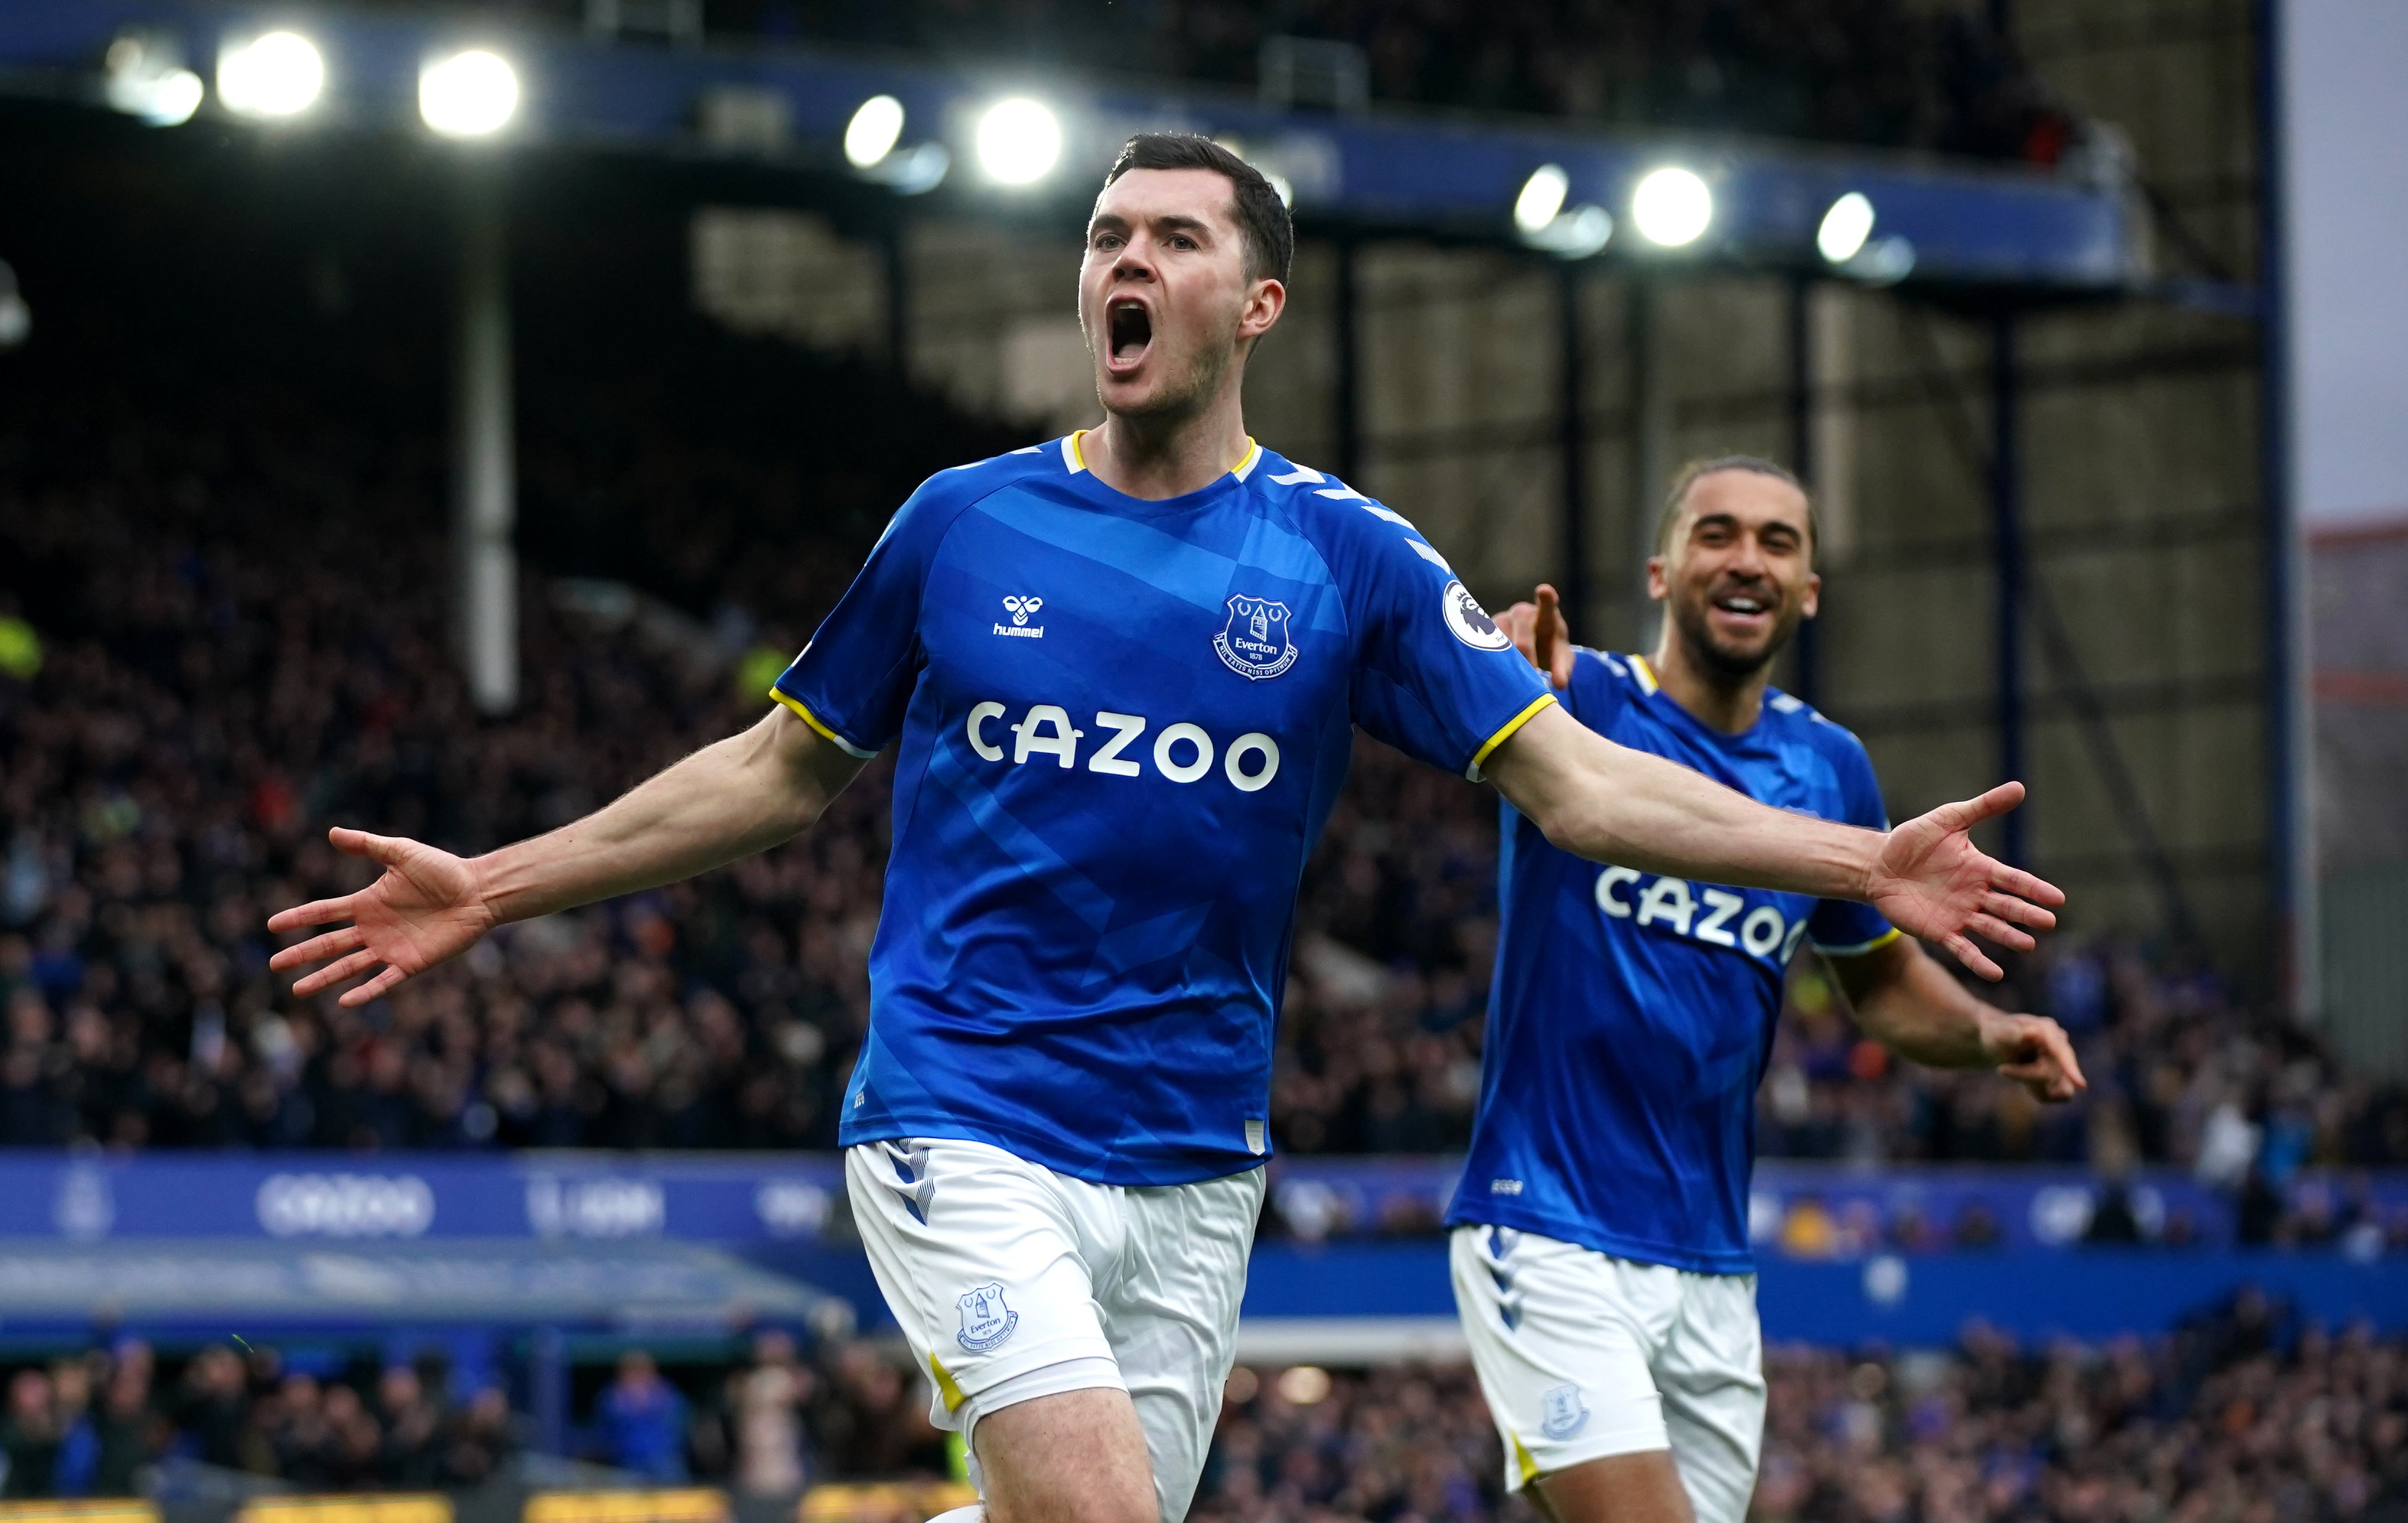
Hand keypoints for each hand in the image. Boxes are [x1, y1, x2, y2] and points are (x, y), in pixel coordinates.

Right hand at [267, 828, 497, 1005]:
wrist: (478, 891)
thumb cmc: (443, 869)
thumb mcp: (401, 853)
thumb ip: (367, 845)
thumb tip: (332, 832)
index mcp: (367, 903)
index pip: (324, 912)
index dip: (299, 918)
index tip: (272, 925)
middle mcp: (373, 928)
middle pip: (329, 944)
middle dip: (301, 954)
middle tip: (274, 964)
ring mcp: (390, 947)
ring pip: (348, 967)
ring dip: (323, 978)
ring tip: (297, 990)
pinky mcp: (410, 963)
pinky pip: (383, 981)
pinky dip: (365, 992)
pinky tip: (344, 1001)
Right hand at [1495, 584, 1574, 688]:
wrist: (1531, 643)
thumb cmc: (1551, 649)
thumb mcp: (1561, 659)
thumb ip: (1563, 670)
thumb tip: (1559, 684)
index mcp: (1546, 617)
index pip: (1547, 605)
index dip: (1546, 598)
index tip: (1544, 590)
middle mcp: (1522, 613)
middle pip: (1523, 643)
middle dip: (1527, 665)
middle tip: (1531, 680)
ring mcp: (1501, 620)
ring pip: (1501, 647)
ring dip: (1508, 664)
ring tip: (1514, 676)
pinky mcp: (1484, 630)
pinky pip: (1486, 647)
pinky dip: (1492, 661)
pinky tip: (1495, 669)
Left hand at [1866, 782, 2062, 980]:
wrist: (1878, 864)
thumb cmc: (1913, 840)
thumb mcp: (1948, 818)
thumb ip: (1982, 807)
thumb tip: (2020, 787)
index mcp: (1980, 869)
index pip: (2013, 880)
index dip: (2034, 889)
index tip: (2057, 898)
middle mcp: (1975, 894)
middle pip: (2006, 907)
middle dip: (2026, 914)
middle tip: (2048, 922)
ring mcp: (1959, 915)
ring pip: (1990, 929)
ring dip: (2008, 937)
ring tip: (2028, 945)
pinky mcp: (1940, 931)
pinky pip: (1963, 948)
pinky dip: (1978, 961)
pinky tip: (1996, 973)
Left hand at [1977, 1011, 2086, 1101]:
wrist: (1998, 1043)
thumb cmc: (1997, 1035)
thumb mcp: (1998, 1034)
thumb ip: (2013, 1034)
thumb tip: (2033, 1032)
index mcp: (2048, 1029)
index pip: (2062, 1051)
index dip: (2070, 1068)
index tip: (2081, 1085)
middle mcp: (2060, 1045)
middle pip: (2057, 1073)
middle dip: (2026, 1076)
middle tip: (2000, 1069)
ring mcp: (2063, 1061)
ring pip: (2061, 1088)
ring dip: (2035, 1085)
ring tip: (2013, 1071)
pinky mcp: (2061, 1077)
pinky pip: (2057, 1095)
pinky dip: (2039, 1092)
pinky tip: (2025, 1081)